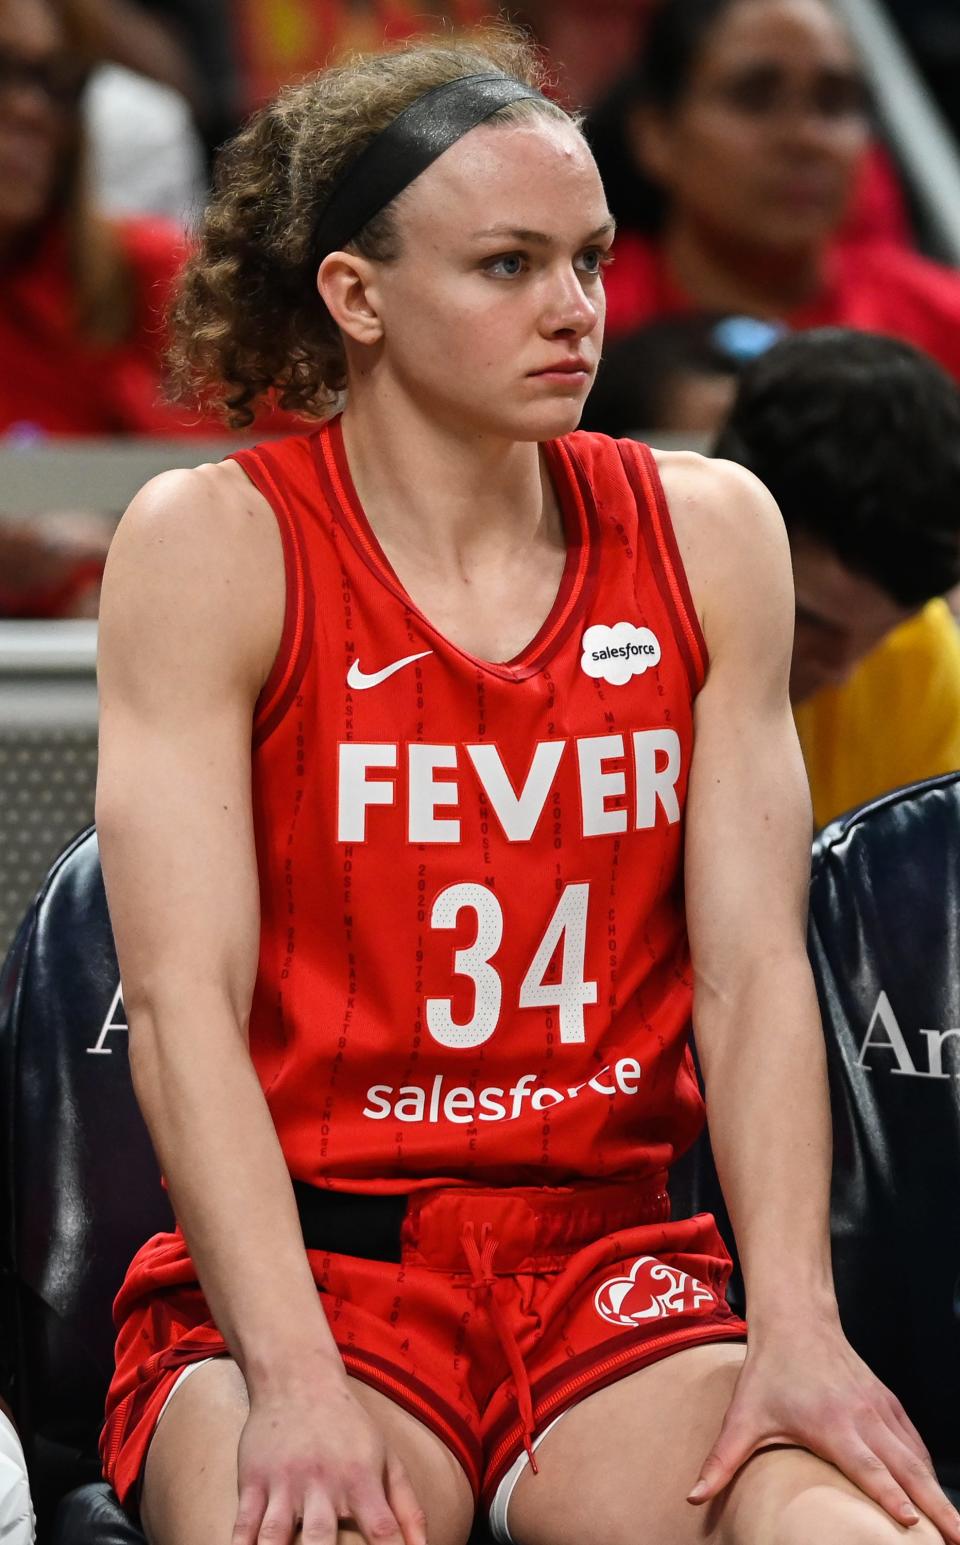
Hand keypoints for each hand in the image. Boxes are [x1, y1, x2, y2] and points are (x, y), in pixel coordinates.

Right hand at [232, 1371, 427, 1544]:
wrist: (298, 1379)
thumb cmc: (349, 1427)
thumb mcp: (387, 1458)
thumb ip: (408, 1509)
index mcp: (360, 1478)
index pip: (382, 1529)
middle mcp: (322, 1482)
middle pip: (322, 1538)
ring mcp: (283, 1482)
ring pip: (274, 1535)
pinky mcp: (252, 1481)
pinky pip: (242, 1525)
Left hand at [688, 1324, 959, 1541]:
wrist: (796, 1318)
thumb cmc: (769, 1370)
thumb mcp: (742, 1415)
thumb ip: (722, 1461)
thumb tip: (692, 1497)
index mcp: (831, 1424)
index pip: (867, 1466)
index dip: (889, 1495)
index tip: (912, 1522)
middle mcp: (863, 1417)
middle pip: (907, 1468)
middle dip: (936, 1506)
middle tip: (958, 1539)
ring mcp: (879, 1408)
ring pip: (917, 1456)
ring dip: (939, 1492)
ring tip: (957, 1528)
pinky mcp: (887, 1402)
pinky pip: (915, 1441)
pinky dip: (928, 1468)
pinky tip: (935, 1492)